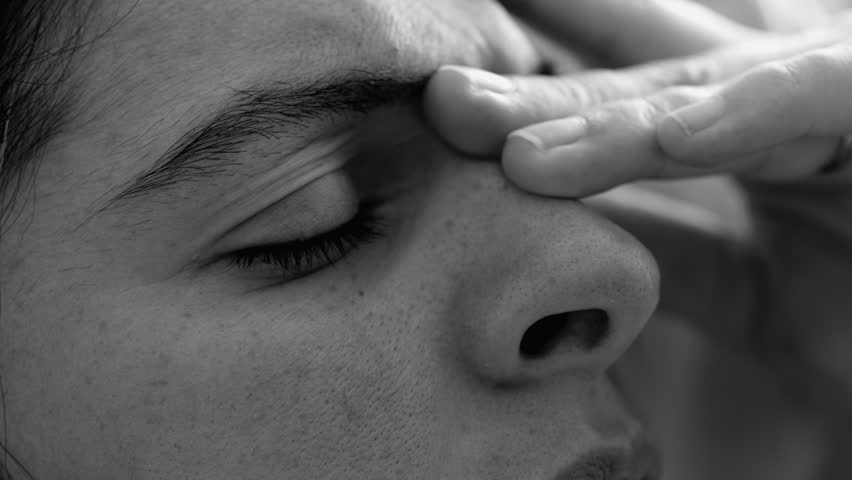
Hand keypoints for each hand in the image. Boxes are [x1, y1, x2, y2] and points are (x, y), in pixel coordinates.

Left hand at [426, 0, 851, 402]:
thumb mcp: (745, 288)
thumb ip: (661, 257)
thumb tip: (556, 238)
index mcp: (734, 138)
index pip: (619, 111)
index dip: (536, 102)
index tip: (446, 108)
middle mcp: (771, 104)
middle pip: (635, 88)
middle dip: (539, 92)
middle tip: (440, 96)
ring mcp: (830, 95)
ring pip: (702, 91)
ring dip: (602, 116)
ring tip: (496, 132)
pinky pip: (821, 95)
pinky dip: (749, 114)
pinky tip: (672, 136)